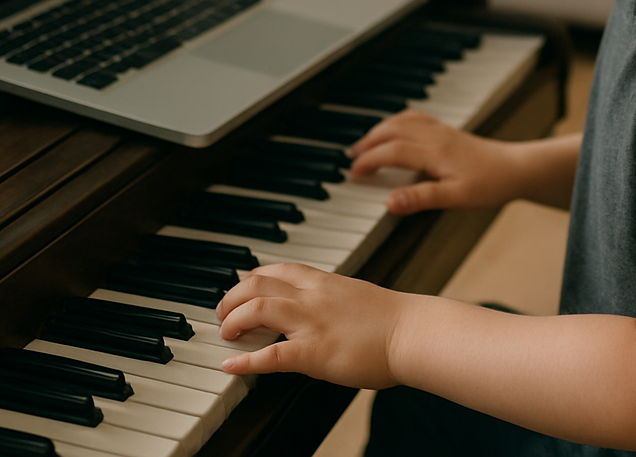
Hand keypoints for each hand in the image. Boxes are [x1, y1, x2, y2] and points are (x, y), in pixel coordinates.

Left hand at [216, 263, 404, 386]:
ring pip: (258, 308)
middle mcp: (313, 296)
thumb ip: (332, 298)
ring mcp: (312, 322)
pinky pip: (271, 355)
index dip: (255, 274)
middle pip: (259, 283)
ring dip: (233, 320)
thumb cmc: (392, 319)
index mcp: (325, 281)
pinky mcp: (314, 352)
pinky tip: (231, 366)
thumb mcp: (356, 296)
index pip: (280, 268)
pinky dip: (245, 361)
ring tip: (225, 332)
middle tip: (223, 312)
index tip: (242, 282)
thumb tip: (320, 308)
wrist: (412, 331)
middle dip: (234, 296)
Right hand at [348, 110, 519, 213]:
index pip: (391, 151)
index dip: (369, 161)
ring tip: (365, 145)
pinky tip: (394, 130)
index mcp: (433, 151)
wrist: (515, 168)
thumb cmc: (490, 184)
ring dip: (379, 130)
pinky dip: (396, 121)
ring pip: (401, 120)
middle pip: (391, 131)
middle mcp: (434, 135)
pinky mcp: (446, 130)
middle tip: (352, 159)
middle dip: (368, 143)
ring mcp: (440, 130)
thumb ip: (422, 199)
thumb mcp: (456, 198)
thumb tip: (390, 202)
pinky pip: (414, 117)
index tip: (353, 173)